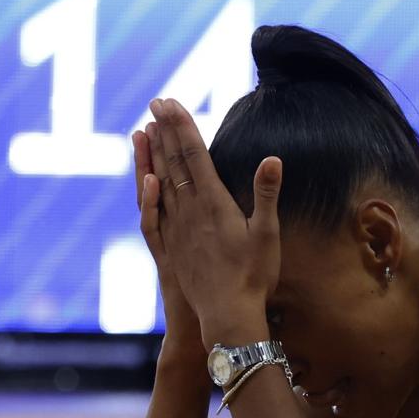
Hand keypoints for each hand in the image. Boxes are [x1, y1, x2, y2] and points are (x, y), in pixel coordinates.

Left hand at [143, 98, 282, 351]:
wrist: (228, 315)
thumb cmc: (254, 276)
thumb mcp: (268, 234)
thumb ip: (266, 194)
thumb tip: (273, 158)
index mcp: (214, 203)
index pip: (195, 155)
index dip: (183, 127)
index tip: (171, 103)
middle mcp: (190, 211)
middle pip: (174, 163)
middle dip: (166, 130)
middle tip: (156, 102)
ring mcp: (177, 228)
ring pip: (161, 182)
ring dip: (153, 154)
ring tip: (146, 129)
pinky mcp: (171, 246)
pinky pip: (153, 213)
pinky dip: (147, 192)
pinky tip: (146, 179)